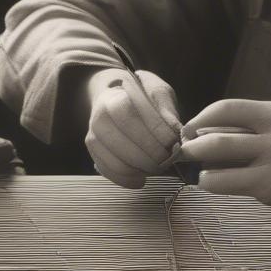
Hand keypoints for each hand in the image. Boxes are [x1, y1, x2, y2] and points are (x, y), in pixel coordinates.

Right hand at [85, 67, 181, 188]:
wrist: (116, 97)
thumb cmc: (141, 94)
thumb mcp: (157, 91)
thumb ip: (166, 108)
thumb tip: (176, 131)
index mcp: (114, 97)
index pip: (129, 115)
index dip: (153, 130)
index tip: (173, 141)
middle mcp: (99, 118)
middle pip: (121, 141)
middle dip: (149, 154)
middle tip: (169, 158)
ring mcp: (94, 137)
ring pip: (115, 161)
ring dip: (141, 169)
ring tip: (159, 167)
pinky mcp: (95, 154)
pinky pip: (109, 172)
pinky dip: (127, 180)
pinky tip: (142, 179)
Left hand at [177, 99, 270, 225]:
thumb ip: (248, 133)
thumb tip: (201, 137)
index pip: (225, 107)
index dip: (200, 119)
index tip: (189, 132)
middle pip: (217, 128)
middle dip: (192, 142)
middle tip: (184, 152)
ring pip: (219, 151)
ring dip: (197, 161)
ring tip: (195, 171)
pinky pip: (227, 180)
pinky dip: (210, 181)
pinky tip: (208, 183)